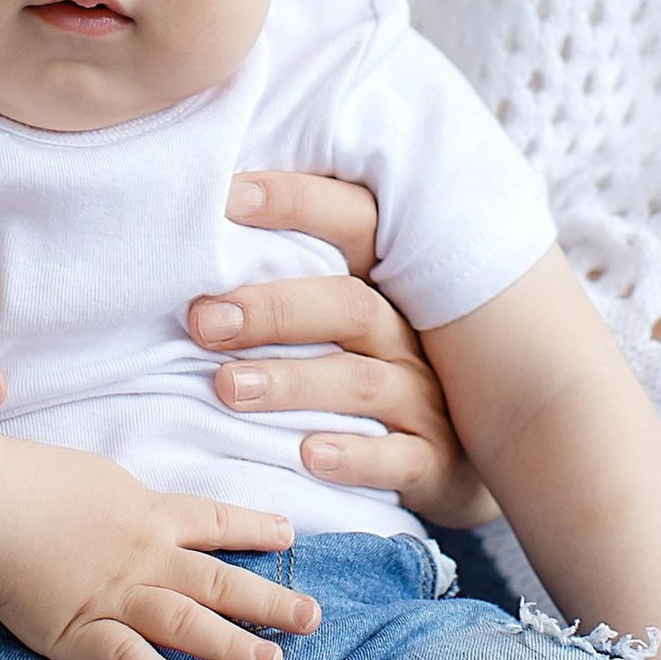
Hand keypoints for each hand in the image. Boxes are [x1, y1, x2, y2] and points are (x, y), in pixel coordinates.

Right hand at [0, 468, 317, 659]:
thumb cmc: (30, 482)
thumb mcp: (94, 476)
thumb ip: (124, 499)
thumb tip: (141, 507)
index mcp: (148, 514)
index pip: (214, 519)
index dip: (254, 527)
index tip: (289, 535)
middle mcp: (144, 559)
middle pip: (218, 581)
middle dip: (268, 601)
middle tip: (313, 618)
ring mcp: (116, 598)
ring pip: (187, 624)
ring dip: (231, 646)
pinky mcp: (80, 633)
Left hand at [198, 171, 495, 530]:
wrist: (466, 456)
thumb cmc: (366, 375)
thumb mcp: (339, 324)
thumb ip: (288, 285)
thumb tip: (193, 239)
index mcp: (382, 288)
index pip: (353, 224)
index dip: (298, 202)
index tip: (230, 196)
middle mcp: (407, 337)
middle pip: (348, 306)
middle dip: (272, 310)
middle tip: (202, 320)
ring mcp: (424, 400)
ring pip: (362, 383)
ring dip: (293, 383)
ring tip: (228, 388)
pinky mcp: (433, 463)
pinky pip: (399, 459)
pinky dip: (354, 456)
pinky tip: (308, 454)